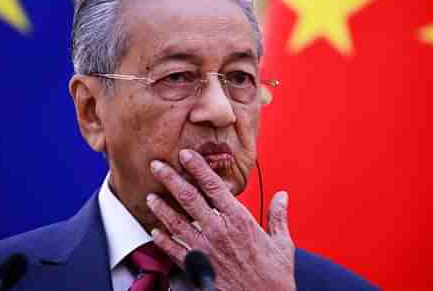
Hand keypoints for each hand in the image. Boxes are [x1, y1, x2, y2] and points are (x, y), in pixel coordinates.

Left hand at [147, 149, 295, 290]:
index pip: (213, 185)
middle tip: (156, 166)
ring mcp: (205, 249)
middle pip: (188, 198)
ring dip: (161, 207)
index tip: (186, 155)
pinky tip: (155, 232)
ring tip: (150, 196)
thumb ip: (278, 216)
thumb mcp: (282, 243)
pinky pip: (175, 251)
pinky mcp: (198, 268)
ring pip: (176, 222)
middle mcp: (219, 231)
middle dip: (170, 178)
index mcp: (239, 220)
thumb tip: (282, 196)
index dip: (197, 167)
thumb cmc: (274, 277)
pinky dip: (163, 241)